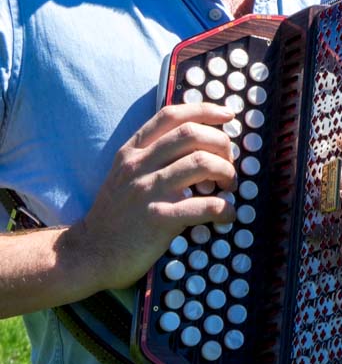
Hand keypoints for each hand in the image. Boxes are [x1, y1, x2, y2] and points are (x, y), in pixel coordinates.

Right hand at [60, 102, 238, 291]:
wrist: (90, 253)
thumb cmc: (116, 214)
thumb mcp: (125, 174)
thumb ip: (152, 155)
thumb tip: (198, 142)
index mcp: (132, 151)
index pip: (171, 115)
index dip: (205, 110)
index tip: (229, 116)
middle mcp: (139, 165)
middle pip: (192, 134)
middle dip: (222, 144)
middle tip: (230, 163)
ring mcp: (148, 191)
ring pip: (201, 162)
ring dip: (227, 172)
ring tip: (229, 186)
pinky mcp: (159, 219)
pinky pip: (205, 205)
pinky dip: (226, 208)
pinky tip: (228, 214)